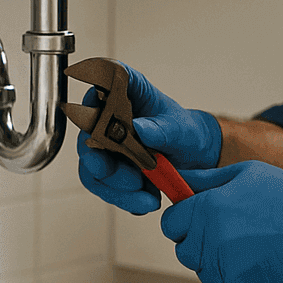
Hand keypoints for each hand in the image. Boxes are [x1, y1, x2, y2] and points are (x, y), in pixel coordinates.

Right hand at [75, 61, 221, 214]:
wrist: (195, 160)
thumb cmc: (186, 134)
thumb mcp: (183, 131)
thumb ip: (164, 129)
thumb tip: (141, 127)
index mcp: (128, 91)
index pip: (103, 81)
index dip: (94, 96)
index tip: (101, 120)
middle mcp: (109, 116)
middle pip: (88, 135)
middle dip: (102, 163)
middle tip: (129, 179)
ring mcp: (106, 145)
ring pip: (93, 168)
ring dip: (117, 188)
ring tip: (147, 197)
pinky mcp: (108, 170)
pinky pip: (104, 188)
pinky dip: (125, 199)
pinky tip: (146, 201)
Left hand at [161, 161, 282, 282]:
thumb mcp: (246, 174)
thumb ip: (205, 179)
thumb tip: (176, 179)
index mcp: (209, 207)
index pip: (170, 224)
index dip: (184, 224)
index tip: (201, 224)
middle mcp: (212, 238)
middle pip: (185, 253)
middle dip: (203, 247)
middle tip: (234, 237)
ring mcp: (226, 267)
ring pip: (207, 274)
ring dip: (223, 266)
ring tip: (255, 249)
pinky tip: (265, 264)